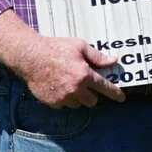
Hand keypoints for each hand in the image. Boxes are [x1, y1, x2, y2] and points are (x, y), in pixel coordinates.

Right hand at [0, 11, 121, 107]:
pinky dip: (63, 99)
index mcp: (84, 75)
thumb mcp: (79, 46)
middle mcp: (75, 89)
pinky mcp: (52, 102)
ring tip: (68, 83)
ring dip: (77, 97)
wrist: (30, 56)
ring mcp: (63, 97)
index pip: (105, 88)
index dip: (115, 93)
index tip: (122, 98)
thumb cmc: (55, 48)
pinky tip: (57, 87)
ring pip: (78, 104)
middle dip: (91, 94)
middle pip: (92, 101)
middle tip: (83, 84)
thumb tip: (112, 61)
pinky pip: (63, 105)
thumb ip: (97, 56)